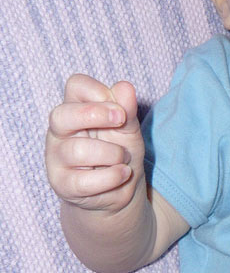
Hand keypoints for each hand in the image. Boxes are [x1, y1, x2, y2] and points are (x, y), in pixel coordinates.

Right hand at [45, 74, 144, 212]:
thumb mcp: (128, 127)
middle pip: (61, 115)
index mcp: (76, 109)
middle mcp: (60, 131)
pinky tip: (122, 173)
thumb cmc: (120, 149)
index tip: (120, 109)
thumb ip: (127, 108)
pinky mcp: (62, 184)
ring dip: (113, 153)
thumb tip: (125, 86)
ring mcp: (56, 158)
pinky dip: (112, 176)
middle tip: (120, 121)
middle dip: (95, 115)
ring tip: (123, 158)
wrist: (120, 187)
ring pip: (78, 150)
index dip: (99, 91)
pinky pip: (84, 180)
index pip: (75, 85)